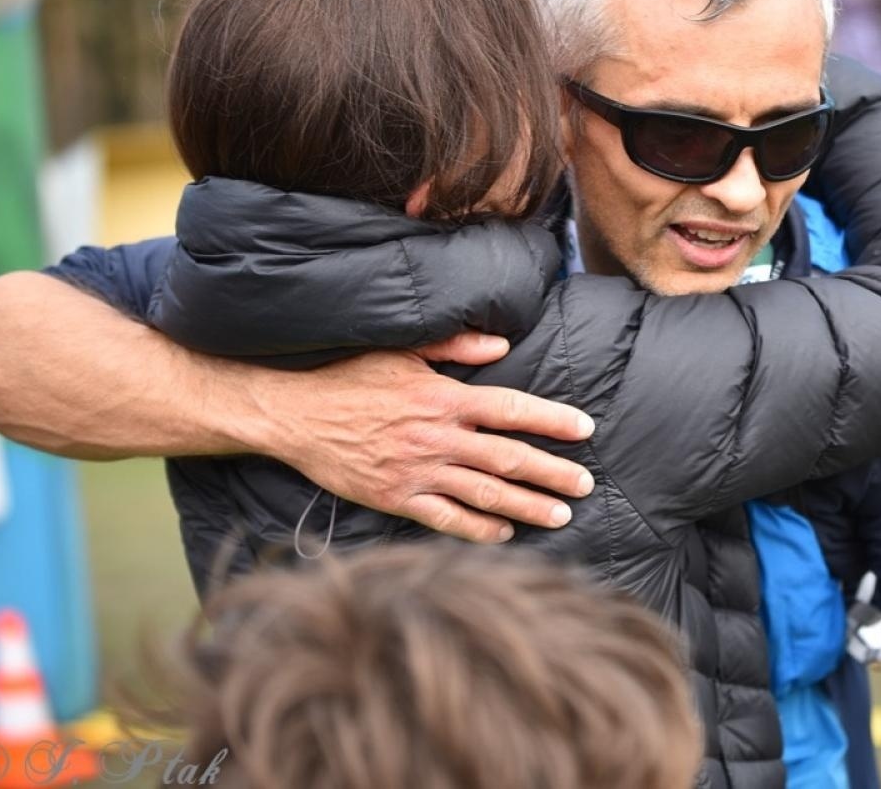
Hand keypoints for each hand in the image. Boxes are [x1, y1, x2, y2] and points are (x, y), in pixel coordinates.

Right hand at [239, 331, 595, 543]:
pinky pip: (447, 519)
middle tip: (586, 484)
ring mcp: (418, 472)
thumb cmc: (350, 377)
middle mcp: (437, 437)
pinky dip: (479, 529)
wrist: (295, 415)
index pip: (512, 408)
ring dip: (527, 506)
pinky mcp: (396, 498)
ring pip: (485, 493)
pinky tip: (506, 533)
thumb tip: (501, 346)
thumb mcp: (402, 350)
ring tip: (561, 515)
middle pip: (508, 458)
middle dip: (552, 473)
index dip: (552, 420)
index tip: (585, 429)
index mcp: (443, 398)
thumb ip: (455, 346)